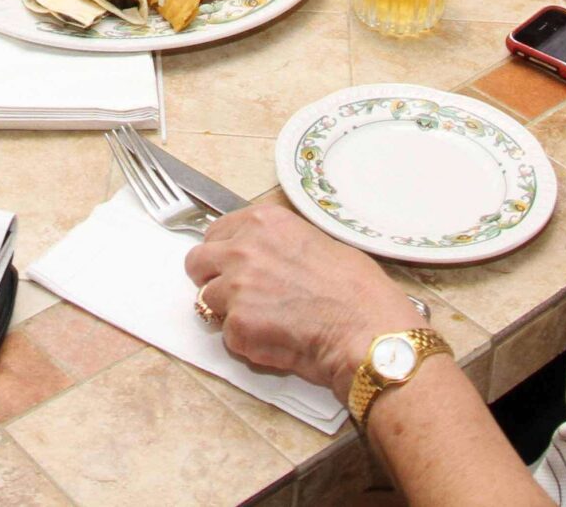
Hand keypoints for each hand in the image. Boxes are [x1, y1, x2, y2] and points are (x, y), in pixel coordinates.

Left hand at [184, 205, 427, 391]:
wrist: (368, 333)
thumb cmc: (358, 293)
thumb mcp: (320, 244)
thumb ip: (281, 245)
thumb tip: (269, 257)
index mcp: (263, 222)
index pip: (216, 232)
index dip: (223, 252)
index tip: (231, 265)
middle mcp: (242, 249)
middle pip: (197, 262)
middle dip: (212, 279)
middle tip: (236, 296)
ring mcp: (235, 288)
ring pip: (207, 301)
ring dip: (230, 313)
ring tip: (267, 322)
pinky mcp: (237, 326)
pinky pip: (228, 336)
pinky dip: (247, 342)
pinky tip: (278, 340)